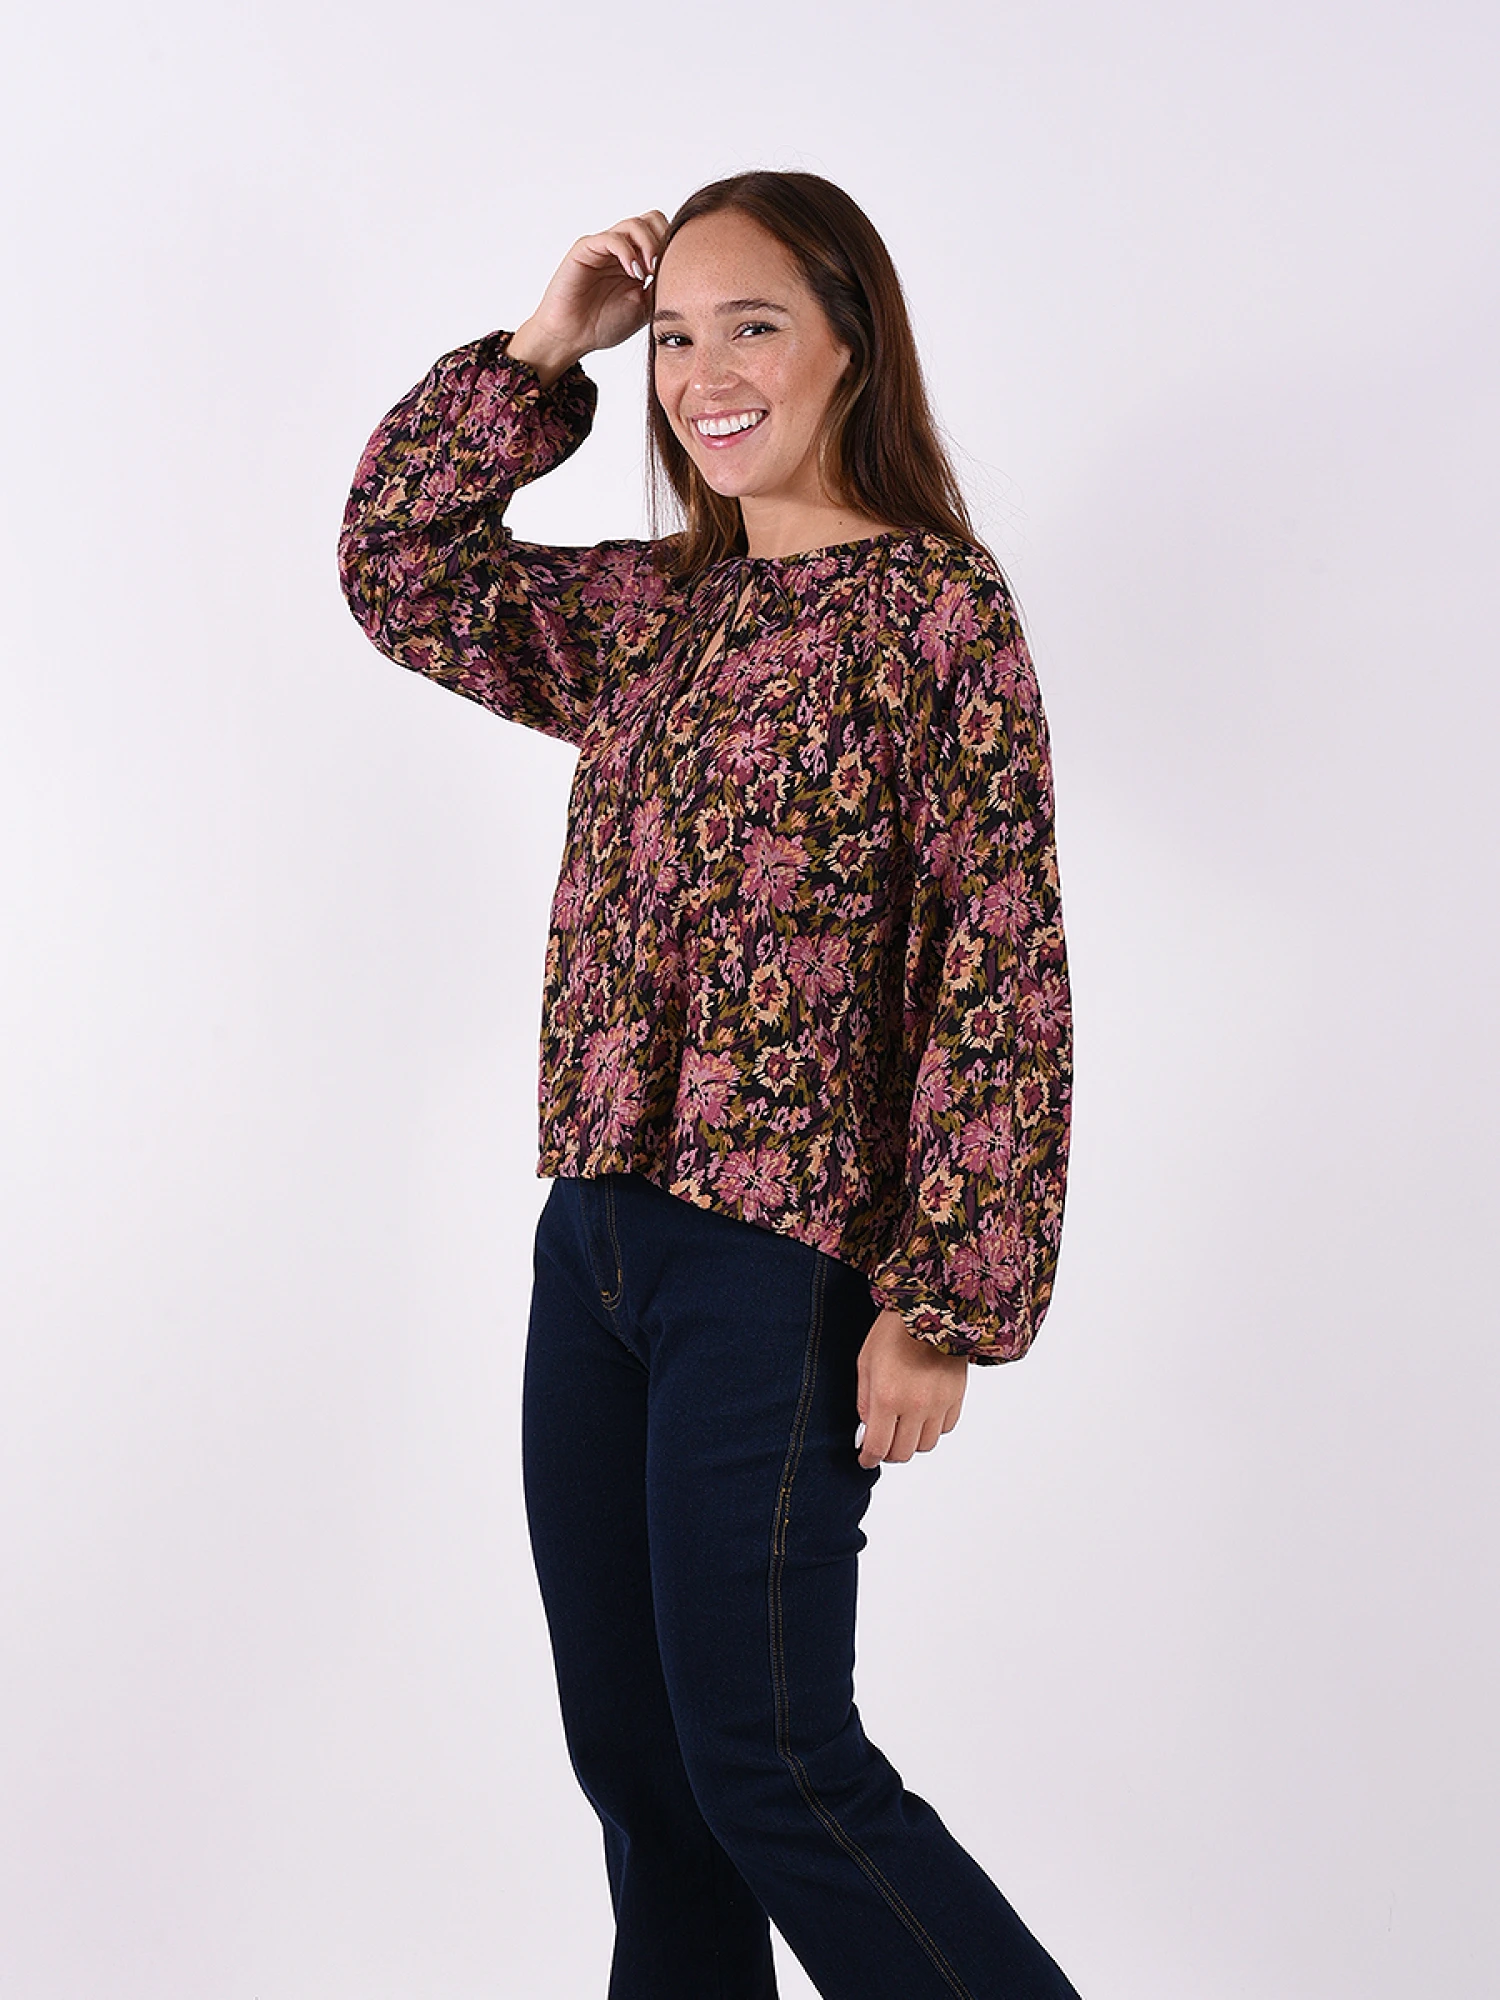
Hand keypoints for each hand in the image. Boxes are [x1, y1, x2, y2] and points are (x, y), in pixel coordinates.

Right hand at [507, 210, 670, 385]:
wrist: (572, 337)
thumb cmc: (603, 324)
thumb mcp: (644, 307)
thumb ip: (661, 287)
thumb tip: (685, 274)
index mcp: (636, 258)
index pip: (662, 232)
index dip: (672, 245)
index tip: (675, 272)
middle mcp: (621, 247)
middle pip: (652, 219)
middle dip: (662, 239)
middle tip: (662, 268)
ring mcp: (603, 246)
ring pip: (634, 224)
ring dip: (648, 245)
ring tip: (648, 273)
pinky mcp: (585, 249)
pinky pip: (611, 237)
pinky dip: (627, 251)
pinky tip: (634, 273)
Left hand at [855, 1309, 968, 1468]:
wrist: (932, 1307)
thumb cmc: (893, 1330)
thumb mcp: (866, 1363)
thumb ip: (865, 1401)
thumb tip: (867, 1428)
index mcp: (888, 1398)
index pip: (878, 1447)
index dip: (868, 1459)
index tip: (865, 1459)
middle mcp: (915, 1406)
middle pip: (902, 1453)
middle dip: (888, 1453)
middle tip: (882, 1443)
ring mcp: (939, 1404)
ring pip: (926, 1445)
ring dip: (911, 1442)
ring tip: (903, 1427)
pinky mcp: (956, 1397)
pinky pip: (945, 1428)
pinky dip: (932, 1428)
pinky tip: (922, 1414)